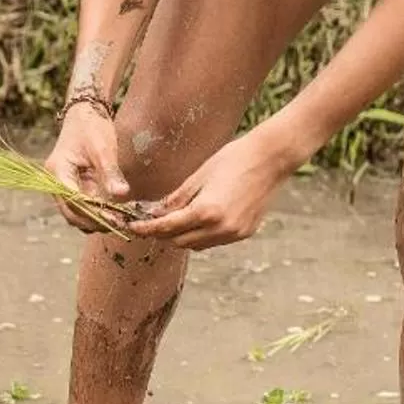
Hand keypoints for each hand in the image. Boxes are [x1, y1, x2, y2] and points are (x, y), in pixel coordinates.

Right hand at [45, 104, 131, 234]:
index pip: (74, 201)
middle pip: (71, 213)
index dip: (94, 214)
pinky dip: (96, 213)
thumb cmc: (92, 127)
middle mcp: (55, 182)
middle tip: (120, 225)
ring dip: (95, 221)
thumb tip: (121, 195)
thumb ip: (110, 173)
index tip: (116, 220)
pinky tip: (114, 213)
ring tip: (119, 221)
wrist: (85, 114)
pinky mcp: (72, 187)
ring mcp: (62, 186)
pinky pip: (82, 206)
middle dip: (94, 222)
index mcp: (58, 171)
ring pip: (75, 214)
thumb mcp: (103, 149)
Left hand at [130, 132, 297, 249]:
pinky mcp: (245, 233)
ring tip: (172, 221)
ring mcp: (235, 233)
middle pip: (180, 242)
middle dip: (162, 234)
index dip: (146, 229)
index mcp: (206, 212)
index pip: (167, 228)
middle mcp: (221, 228)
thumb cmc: (233, 159)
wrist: (271, 158)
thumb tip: (154, 212)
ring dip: (182, 237)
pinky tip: (198, 221)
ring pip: (197, 245)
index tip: (131, 227)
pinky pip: (215, 241)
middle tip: (149, 223)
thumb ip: (176, 199)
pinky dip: (202, 235)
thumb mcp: (198, 176)